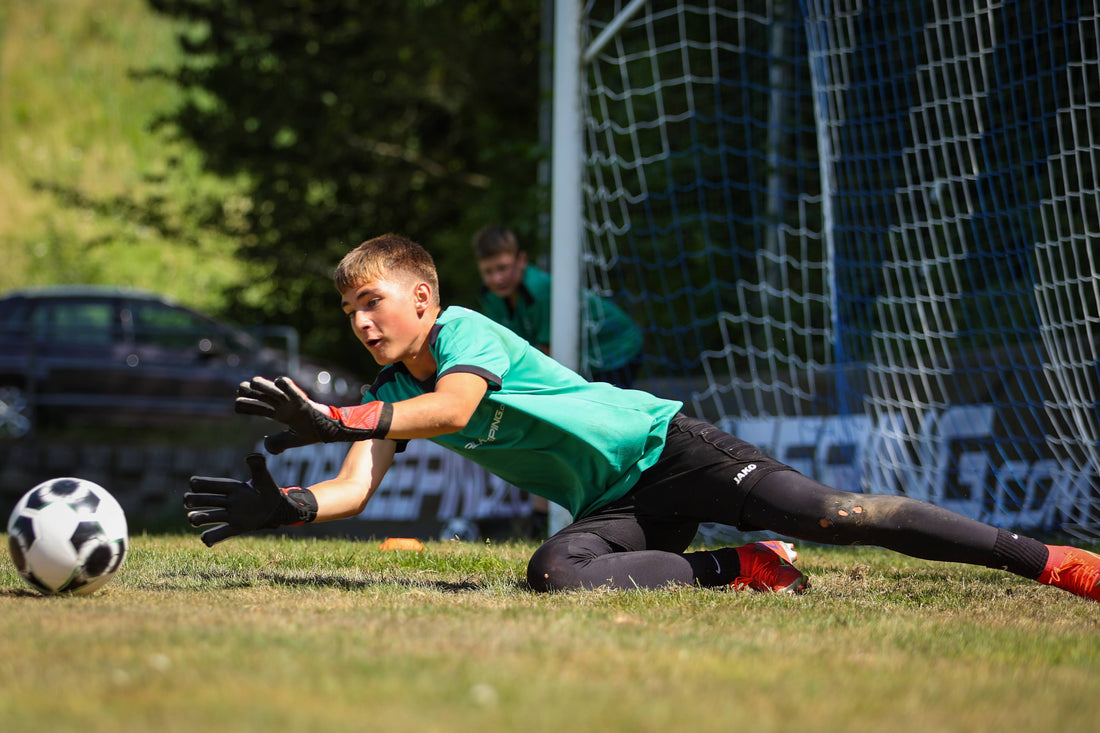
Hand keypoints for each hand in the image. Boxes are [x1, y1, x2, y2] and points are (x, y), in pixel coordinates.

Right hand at [184, 453, 316, 546]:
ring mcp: (230, 515)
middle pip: (206, 500)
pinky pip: (221, 533)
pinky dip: (212, 537)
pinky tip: (205, 540)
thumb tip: (253, 456)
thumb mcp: (264, 478)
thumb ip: (258, 467)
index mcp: (232, 487)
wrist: (275, 508)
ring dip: (199, 518)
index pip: (214, 484)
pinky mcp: (236, 528)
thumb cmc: (267, 490)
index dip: (203, 483)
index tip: (193, 483)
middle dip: (195, 500)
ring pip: (210, 516)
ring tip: (192, 519)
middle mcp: (227, 501)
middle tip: (187, 501)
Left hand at [235, 376, 392, 453]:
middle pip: (264, 397)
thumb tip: (265, 445)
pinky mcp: (305, 402)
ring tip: (252, 382)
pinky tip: (279, 381)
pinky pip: (295, 392)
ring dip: (264, 387)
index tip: (236, 405)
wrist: (333, 431)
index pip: (261, 408)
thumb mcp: (293, 440)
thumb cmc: (314, 431)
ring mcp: (294, 403)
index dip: (248, 406)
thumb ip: (279, 443)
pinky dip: (287, 386)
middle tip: (240, 388)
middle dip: (252, 393)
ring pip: (276, 392)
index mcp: (282, 414)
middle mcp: (285, 406)